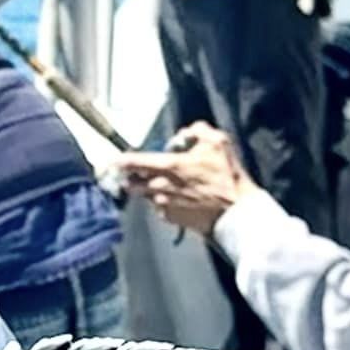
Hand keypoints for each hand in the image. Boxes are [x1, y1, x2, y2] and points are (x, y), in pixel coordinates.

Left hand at [115, 121, 249, 236]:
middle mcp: (160, 187)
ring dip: (149, 188)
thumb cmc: (227, 176)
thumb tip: (184, 133)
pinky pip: (159, 207)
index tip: (112, 161)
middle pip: (133, 182)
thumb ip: (197, 130)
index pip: (134, 162)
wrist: (236, 213)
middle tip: (134, 173)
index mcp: (168, 166)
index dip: (120, 161)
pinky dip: (163, 201)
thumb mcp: (218, 142)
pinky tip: (178, 197)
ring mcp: (163, 205)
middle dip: (131, 177)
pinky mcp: (171, 218)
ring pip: (146, 194)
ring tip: (164, 183)